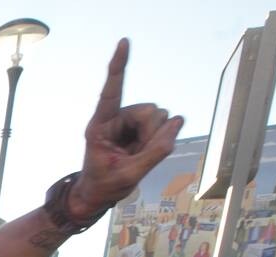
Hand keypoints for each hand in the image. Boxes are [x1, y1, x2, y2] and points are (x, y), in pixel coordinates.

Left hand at [70, 40, 183, 216]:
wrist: (97, 195)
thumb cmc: (104, 185)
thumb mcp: (129, 175)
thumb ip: (155, 151)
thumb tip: (178, 122)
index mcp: (100, 126)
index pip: (111, 91)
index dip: (119, 66)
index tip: (124, 43)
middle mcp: (115, 118)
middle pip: (150, 110)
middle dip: (152, 134)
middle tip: (137, 155)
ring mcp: (129, 122)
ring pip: (159, 116)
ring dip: (156, 137)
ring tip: (137, 155)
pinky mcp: (140, 128)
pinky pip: (164, 125)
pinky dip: (160, 140)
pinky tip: (144, 151)